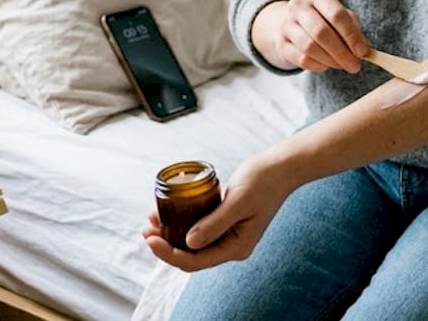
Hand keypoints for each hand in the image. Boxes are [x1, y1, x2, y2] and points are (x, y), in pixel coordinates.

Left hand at [142, 155, 295, 271]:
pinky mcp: (225, 221)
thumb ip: (215, 223)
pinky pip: (199, 228)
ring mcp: (228, 234)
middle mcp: (231, 245)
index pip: (195, 261)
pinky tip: (169, 212)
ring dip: (171, 234)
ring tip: (152, 221)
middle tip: (146, 230)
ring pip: (193, 242)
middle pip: (191, 255)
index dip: (169, 253)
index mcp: (236, 247)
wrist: (281, 167)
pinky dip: (182, 222)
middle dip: (166, 245)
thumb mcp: (238, 201)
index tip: (150, 239)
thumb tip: (189, 242)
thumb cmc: (264, 181)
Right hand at [254, 0, 369, 72]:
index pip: (337, 15)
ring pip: (310, 48)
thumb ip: (354, 30)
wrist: (293, 24)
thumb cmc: (325, 19)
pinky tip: (326, 65)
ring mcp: (286, 25)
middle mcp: (298, 6)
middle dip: (341, 52)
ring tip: (342, 65)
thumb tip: (364, 50)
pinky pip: (301, 59)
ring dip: (331, 61)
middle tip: (355, 66)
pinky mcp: (280, 44)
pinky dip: (318, 66)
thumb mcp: (340, 18)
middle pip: (321, 32)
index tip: (364, 52)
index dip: (352, 35)